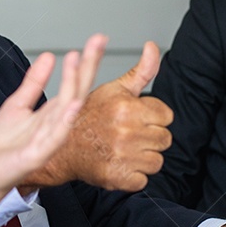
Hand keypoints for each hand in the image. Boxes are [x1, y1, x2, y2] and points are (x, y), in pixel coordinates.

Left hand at [0, 35, 102, 210]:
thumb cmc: (3, 147)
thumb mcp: (17, 104)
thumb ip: (34, 82)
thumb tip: (49, 57)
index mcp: (53, 113)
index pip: (75, 83)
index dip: (86, 61)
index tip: (97, 40)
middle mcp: (56, 124)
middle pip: (78, 90)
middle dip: (88, 65)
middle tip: (98, 41)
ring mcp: (50, 139)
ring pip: (69, 108)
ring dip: (75, 84)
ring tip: (79, 61)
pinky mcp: (39, 154)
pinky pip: (57, 135)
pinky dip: (66, 119)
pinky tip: (73, 104)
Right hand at [24, 41, 172, 192]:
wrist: (59, 147)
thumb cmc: (86, 116)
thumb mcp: (114, 88)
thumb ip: (141, 70)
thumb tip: (152, 47)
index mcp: (126, 107)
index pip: (166, 116)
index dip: (152, 116)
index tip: (134, 118)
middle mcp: (125, 131)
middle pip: (164, 138)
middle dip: (149, 136)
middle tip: (127, 134)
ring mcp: (122, 156)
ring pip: (156, 160)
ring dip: (143, 157)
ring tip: (122, 148)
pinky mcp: (118, 177)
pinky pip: (143, 179)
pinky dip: (133, 175)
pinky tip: (118, 163)